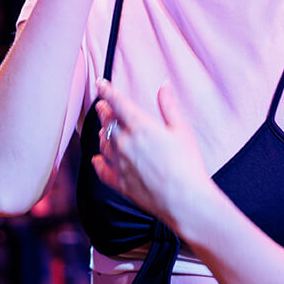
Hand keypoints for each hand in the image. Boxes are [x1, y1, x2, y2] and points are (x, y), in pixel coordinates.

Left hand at [91, 79, 216, 230]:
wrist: (184, 200)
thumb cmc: (187, 164)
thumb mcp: (181, 130)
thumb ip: (169, 107)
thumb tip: (164, 86)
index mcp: (140, 126)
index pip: (117, 103)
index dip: (107, 91)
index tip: (100, 83)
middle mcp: (124, 143)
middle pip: (108, 122)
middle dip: (104, 111)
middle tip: (102, 105)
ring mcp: (120, 164)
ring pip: (103, 144)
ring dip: (102, 134)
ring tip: (102, 129)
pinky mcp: (120, 183)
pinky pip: (103, 170)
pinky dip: (98, 163)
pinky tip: (96, 160)